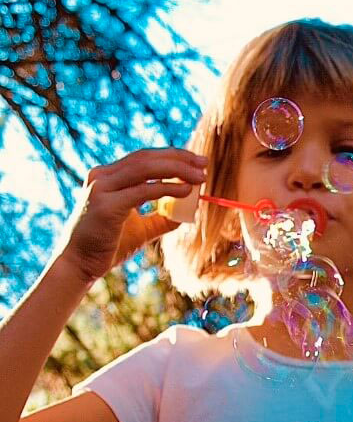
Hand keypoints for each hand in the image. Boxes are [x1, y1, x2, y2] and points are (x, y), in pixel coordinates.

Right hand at [57, 147, 207, 283]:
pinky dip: (166, 189)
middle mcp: (102, 176)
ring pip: (145, 169)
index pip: (143, 157)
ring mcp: (102, 188)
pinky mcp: (106, 205)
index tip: (196, 160)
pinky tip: (185, 191)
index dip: (171, 156)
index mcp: (108, 177)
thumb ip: (160, 219)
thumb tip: (186, 214)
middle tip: (203, 163)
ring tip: (199, 176)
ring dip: (176, 170)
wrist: (80, 265)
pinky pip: (142, 191)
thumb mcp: (139, 229)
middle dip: (178, 158)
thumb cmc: (107, 247)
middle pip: (145, 158)